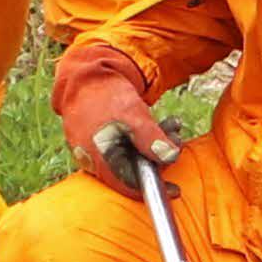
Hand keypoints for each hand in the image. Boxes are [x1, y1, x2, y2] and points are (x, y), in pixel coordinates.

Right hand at [54, 42, 178, 191]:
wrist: (84, 72)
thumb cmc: (106, 94)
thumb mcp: (133, 114)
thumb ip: (150, 138)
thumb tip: (169, 158)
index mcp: (100, 159)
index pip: (129, 186)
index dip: (155, 188)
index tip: (175, 189)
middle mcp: (94, 159)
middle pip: (133, 169)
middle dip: (159, 156)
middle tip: (176, 139)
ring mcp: (94, 149)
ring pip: (131, 155)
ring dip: (154, 142)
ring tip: (171, 125)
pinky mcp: (98, 137)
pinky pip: (124, 144)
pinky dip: (142, 136)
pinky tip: (156, 122)